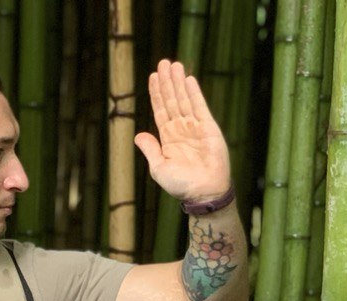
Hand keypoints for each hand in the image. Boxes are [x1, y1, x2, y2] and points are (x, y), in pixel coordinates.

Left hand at [134, 60, 231, 202]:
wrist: (204, 192)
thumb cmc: (181, 185)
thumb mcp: (159, 168)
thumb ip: (150, 150)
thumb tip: (138, 135)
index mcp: (168, 139)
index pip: (160, 110)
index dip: (156, 94)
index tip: (153, 76)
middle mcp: (181, 130)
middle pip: (172, 100)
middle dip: (167, 82)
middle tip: (163, 62)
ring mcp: (195, 128)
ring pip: (184, 100)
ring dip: (179, 82)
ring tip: (173, 64)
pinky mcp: (208, 128)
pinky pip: (200, 106)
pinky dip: (194, 93)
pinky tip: (188, 79)